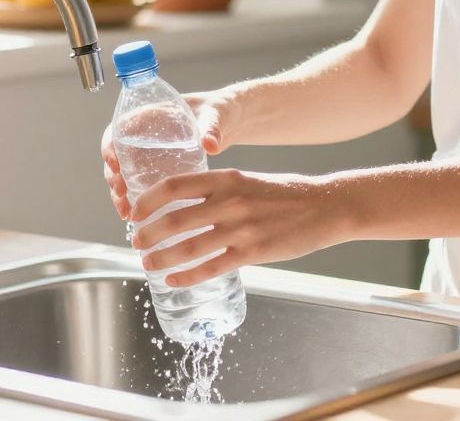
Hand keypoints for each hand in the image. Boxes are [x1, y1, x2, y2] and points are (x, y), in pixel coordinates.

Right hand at [102, 89, 240, 219]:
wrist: (225, 122)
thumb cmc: (215, 113)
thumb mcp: (213, 117)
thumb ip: (211, 128)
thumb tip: (210, 145)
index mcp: (149, 116)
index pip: (118, 129)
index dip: (110, 146)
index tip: (114, 163)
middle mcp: (142, 136)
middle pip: (116, 156)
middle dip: (113, 176)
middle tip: (120, 193)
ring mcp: (147, 154)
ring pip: (122, 174)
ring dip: (119, 192)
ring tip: (125, 211)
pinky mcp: (156, 169)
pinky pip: (135, 183)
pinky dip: (131, 199)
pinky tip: (133, 215)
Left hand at [127, 169, 346, 286]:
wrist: (325, 207)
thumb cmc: (285, 194)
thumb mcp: (247, 180)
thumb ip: (217, 191)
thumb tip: (183, 206)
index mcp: (226, 178)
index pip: (174, 186)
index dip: (147, 200)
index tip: (134, 210)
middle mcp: (230, 202)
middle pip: (174, 220)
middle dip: (147, 234)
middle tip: (135, 242)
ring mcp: (241, 229)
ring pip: (188, 248)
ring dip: (161, 258)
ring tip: (147, 263)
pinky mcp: (253, 253)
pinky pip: (211, 268)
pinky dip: (187, 277)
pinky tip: (173, 280)